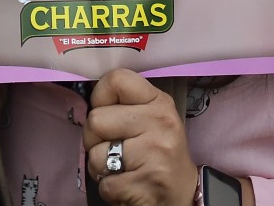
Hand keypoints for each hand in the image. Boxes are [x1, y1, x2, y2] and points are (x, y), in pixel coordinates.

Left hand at [82, 69, 197, 205]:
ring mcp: (155, 154)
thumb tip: (92, 88)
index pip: (115, 80)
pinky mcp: (146, 184)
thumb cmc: (156, 152)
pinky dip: (109, 187)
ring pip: (95, 153)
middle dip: (94, 138)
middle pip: (96, 119)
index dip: (100, 97)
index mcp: (159, 102)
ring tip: (120, 167)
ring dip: (100, 165)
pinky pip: (104, 183)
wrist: (182, 194)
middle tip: (113, 147)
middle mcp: (160, 123)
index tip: (107, 112)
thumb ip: (124, 102)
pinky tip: (127, 184)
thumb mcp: (149, 118)